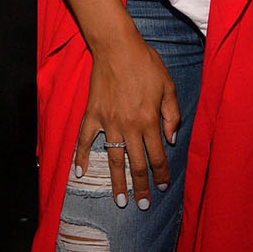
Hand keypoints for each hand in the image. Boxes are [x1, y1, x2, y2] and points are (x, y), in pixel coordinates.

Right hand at [75, 28, 180, 209]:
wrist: (117, 46)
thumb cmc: (146, 63)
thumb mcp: (168, 85)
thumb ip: (172, 114)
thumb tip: (171, 139)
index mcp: (149, 120)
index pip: (157, 156)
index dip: (161, 174)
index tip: (163, 187)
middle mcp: (129, 125)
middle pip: (136, 164)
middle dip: (141, 187)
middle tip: (143, 205)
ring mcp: (109, 122)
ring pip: (114, 159)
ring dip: (117, 182)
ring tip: (119, 201)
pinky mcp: (93, 114)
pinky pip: (85, 140)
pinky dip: (82, 157)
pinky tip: (80, 173)